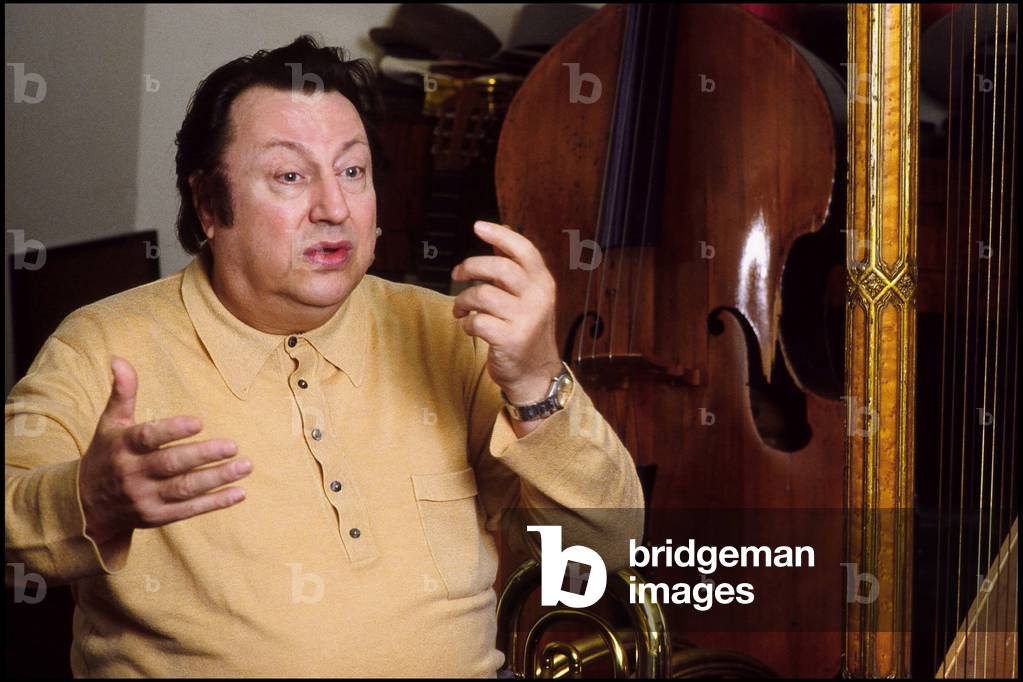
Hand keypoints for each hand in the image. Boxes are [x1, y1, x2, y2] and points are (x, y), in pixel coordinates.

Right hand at [78, 356, 250, 545]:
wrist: (86, 506)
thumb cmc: (107, 455)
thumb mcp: (110, 423)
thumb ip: (122, 392)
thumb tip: (119, 359)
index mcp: (123, 447)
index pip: (148, 437)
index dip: (173, 430)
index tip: (200, 422)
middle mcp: (133, 474)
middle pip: (171, 465)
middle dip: (203, 456)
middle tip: (234, 445)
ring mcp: (145, 498)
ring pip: (184, 489)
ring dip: (217, 479)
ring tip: (245, 466)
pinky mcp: (157, 517)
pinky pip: (189, 510)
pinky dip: (215, 503)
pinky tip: (239, 492)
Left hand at [451, 221, 562, 407]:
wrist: (535, 374)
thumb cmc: (526, 331)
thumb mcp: (530, 298)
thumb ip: (515, 270)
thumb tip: (498, 237)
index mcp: (543, 283)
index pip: (523, 250)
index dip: (500, 234)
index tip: (478, 226)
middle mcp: (538, 298)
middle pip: (498, 268)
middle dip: (470, 267)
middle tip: (457, 274)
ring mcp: (526, 319)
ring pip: (482, 294)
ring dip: (463, 300)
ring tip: (461, 308)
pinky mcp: (510, 339)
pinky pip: (477, 321)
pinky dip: (467, 322)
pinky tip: (470, 327)